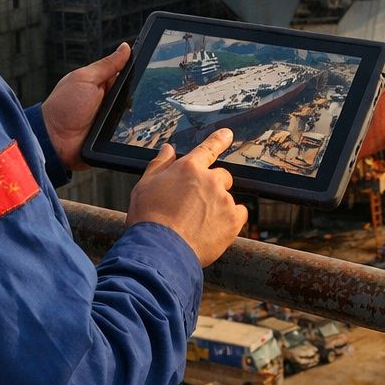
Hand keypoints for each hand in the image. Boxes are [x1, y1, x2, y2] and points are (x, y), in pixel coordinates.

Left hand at [41, 42, 130, 169]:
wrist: (54, 140)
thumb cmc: (63, 107)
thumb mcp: (85, 79)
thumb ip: (107, 65)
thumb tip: (125, 48)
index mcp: (100, 83)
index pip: (126, 73)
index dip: (137, 71)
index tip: (150, 67)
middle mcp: (107, 99)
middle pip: (132, 93)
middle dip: (138, 94)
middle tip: (137, 95)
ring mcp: (110, 118)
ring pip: (134, 112)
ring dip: (137, 112)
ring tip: (134, 113)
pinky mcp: (112, 135)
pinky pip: (129, 130)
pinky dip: (133, 128)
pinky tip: (134, 126)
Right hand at [128, 128, 246, 265]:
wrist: (159, 250)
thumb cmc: (148, 218)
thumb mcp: (145, 186)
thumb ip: (159, 164)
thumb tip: (168, 149)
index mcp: (188, 168)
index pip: (208, 148)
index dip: (219, 140)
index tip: (227, 134)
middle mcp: (209, 180)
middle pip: (222, 177)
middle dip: (213, 187)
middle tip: (197, 205)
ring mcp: (223, 200)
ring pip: (227, 198)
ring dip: (218, 206)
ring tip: (198, 224)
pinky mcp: (233, 220)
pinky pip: (239, 214)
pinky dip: (230, 220)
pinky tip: (213, 230)